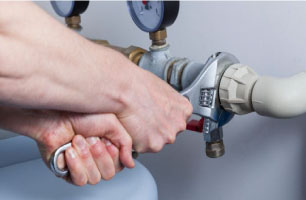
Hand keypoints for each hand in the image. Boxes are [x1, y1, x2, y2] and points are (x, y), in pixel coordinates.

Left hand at [0, 107, 133, 185]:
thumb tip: (131, 163)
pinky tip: (70, 151)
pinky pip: (79, 180)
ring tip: (77, 141)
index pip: (119, 165)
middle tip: (91, 139)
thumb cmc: (80, 114)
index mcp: (107, 146)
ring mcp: (81, 165)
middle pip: (108, 173)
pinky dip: (76, 165)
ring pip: (94, 178)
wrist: (55, 115)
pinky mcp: (66, 171)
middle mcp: (95, 158)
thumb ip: (126, 143)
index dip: (113, 154)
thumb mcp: (112, 124)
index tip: (105, 140)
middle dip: (99, 155)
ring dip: (86, 158)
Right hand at [117, 69, 192, 152]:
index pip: (178, 120)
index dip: (165, 118)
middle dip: (157, 128)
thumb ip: (167, 103)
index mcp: (184, 110)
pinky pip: (142, 146)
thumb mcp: (162, 89)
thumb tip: (162, 106)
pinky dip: (135, 140)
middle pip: (168, 132)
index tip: (157, 116)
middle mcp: (178, 125)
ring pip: (156, 141)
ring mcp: (166, 137)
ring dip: (147, 135)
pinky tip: (131, 126)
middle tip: (144, 118)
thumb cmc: (138, 85)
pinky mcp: (151, 145)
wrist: (124, 91)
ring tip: (136, 120)